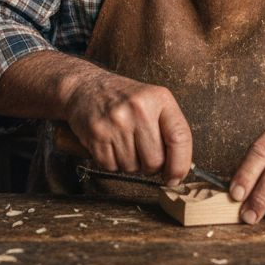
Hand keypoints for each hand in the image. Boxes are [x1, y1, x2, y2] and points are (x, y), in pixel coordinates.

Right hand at [63, 68, 192, 185]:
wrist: (84, 87)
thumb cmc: (123, 98)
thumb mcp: (153, 101)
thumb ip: (169, 129)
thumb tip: (179, 169)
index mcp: (159, 99)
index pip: (179, 138)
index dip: (180, 165)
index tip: (175, 177)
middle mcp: (138, 109)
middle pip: (155, 161)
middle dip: (150, 167)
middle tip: (143, 154)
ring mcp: (116, 122)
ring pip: (132, 168)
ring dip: (130, 164)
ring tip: (124, 143)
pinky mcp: (97, 134)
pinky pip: (111, 167)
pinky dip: (112, 163)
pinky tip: (110, 145)